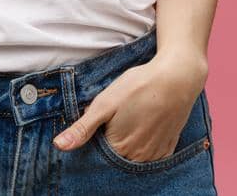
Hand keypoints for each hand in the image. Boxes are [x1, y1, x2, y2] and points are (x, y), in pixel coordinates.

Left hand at [52, 53, 206, 161]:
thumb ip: (83, 128)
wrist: (178, 76)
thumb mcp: (106, 102)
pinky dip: (145, 147)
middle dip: (110, 145)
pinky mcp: (169, 147)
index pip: (98, 156)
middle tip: (116, 119)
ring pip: (134, 159)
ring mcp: (156, 155)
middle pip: (116, 159)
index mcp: (119, 149)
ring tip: (130, 122)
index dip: (94, 141)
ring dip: (128, 148)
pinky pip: (152, 156)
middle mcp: (138, 158)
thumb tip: (58, 146)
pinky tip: (144, 128)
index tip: (99, 124)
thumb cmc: (140, 86)